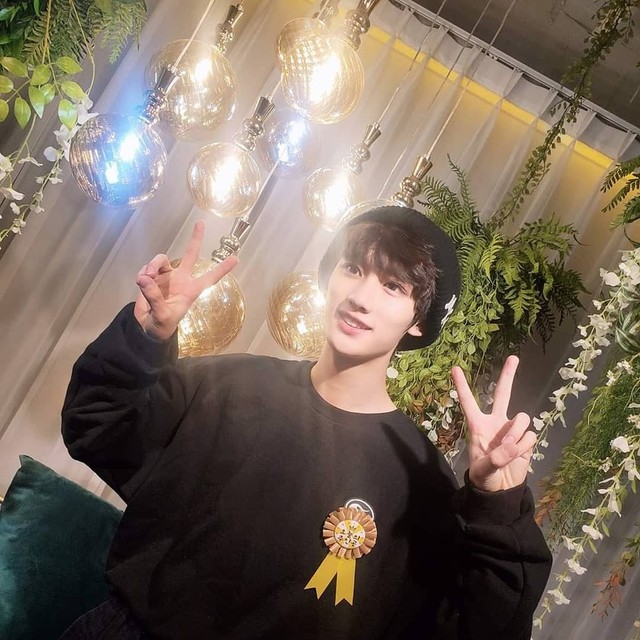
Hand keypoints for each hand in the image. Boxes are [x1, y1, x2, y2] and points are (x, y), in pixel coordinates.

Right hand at [133, 221, 237, 339]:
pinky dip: (143, 272)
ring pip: (161, 260)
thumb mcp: (162, 315)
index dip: (222, 268)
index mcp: (191, 290)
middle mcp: (180, 279)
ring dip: (153, 265)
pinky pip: (147, 268)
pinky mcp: (152, 277)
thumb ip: (155, 296)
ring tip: (147, 276)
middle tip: (201, 223)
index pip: (210, 277)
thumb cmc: (162, 325)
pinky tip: (141, 280)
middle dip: (196, 239)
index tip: (236, 258)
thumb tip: (145, 278)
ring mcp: (166, 277)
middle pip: (190, 254)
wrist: (147, 328)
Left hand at [451, 355, 536, 491]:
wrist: (501, 489)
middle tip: (513, 358)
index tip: (455, 368)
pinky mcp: (526, 439)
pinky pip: (530, 435)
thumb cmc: (484, 477)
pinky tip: (519, 455)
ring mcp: (512, 429)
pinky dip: (525, 446)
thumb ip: (496, 458)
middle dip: (508, 375)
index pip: (468, 402)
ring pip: (522, 418)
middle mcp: (496, 422)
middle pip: (502, 394)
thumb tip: (513, 445)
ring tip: (510, 449)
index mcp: (478, 425)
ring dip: (517, 433)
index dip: (461, 386)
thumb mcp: (483, 469)